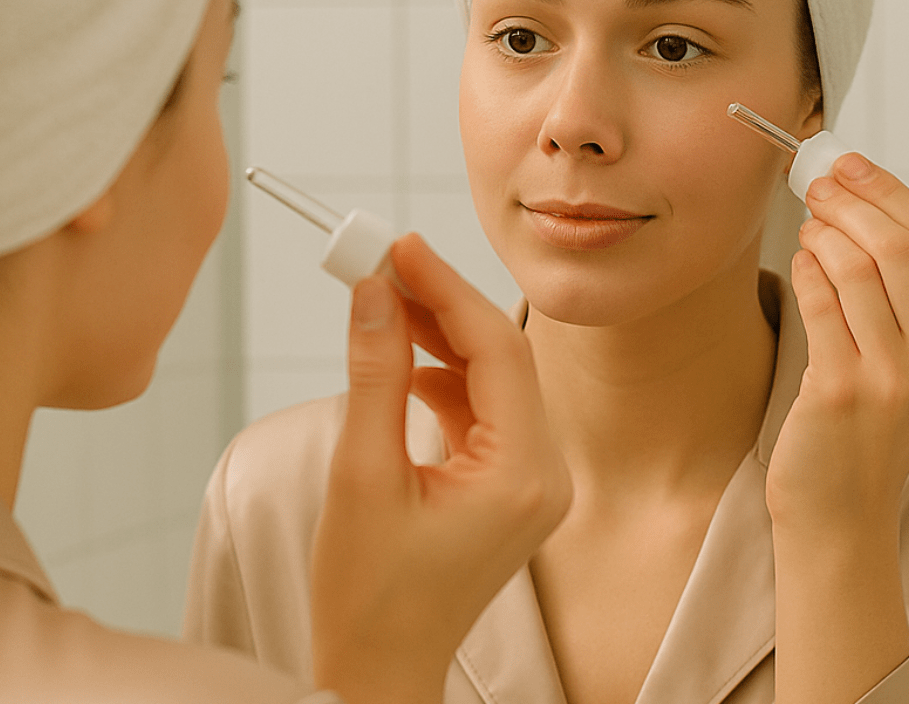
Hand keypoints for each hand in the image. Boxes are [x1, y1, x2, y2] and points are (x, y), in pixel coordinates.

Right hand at [310, 233, 570, 703]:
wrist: (381, 668)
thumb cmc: (370, 595)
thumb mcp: (362, 474)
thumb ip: (374, 372)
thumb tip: (372, 293)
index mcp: (523, 475)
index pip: (497, 349)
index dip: (445, 287)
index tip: (397, 246)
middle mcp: (545, 474)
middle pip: (500, 357)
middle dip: (439, 305)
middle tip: (380, 263)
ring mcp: (532, 481)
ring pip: (490, 378)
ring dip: (437, 338)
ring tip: (380, 303)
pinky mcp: (509, 485)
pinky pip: (482, 408)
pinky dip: (441, 378)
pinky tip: (399, 361)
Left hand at [768, 152, 908, 534]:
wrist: (839, 513)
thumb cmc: (855, 435)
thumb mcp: (894, 367)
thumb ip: (886, 303)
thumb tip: (851, 218)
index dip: (890, 193)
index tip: (853, 166)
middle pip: (898, 246)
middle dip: (852, 200)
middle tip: (816, 180)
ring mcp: (889, 376)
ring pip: (857, 267)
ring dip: (823, 232)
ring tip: (805, 226)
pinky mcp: (842, 389)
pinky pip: (821, 304)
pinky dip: (804, 270)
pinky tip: (797, 262)